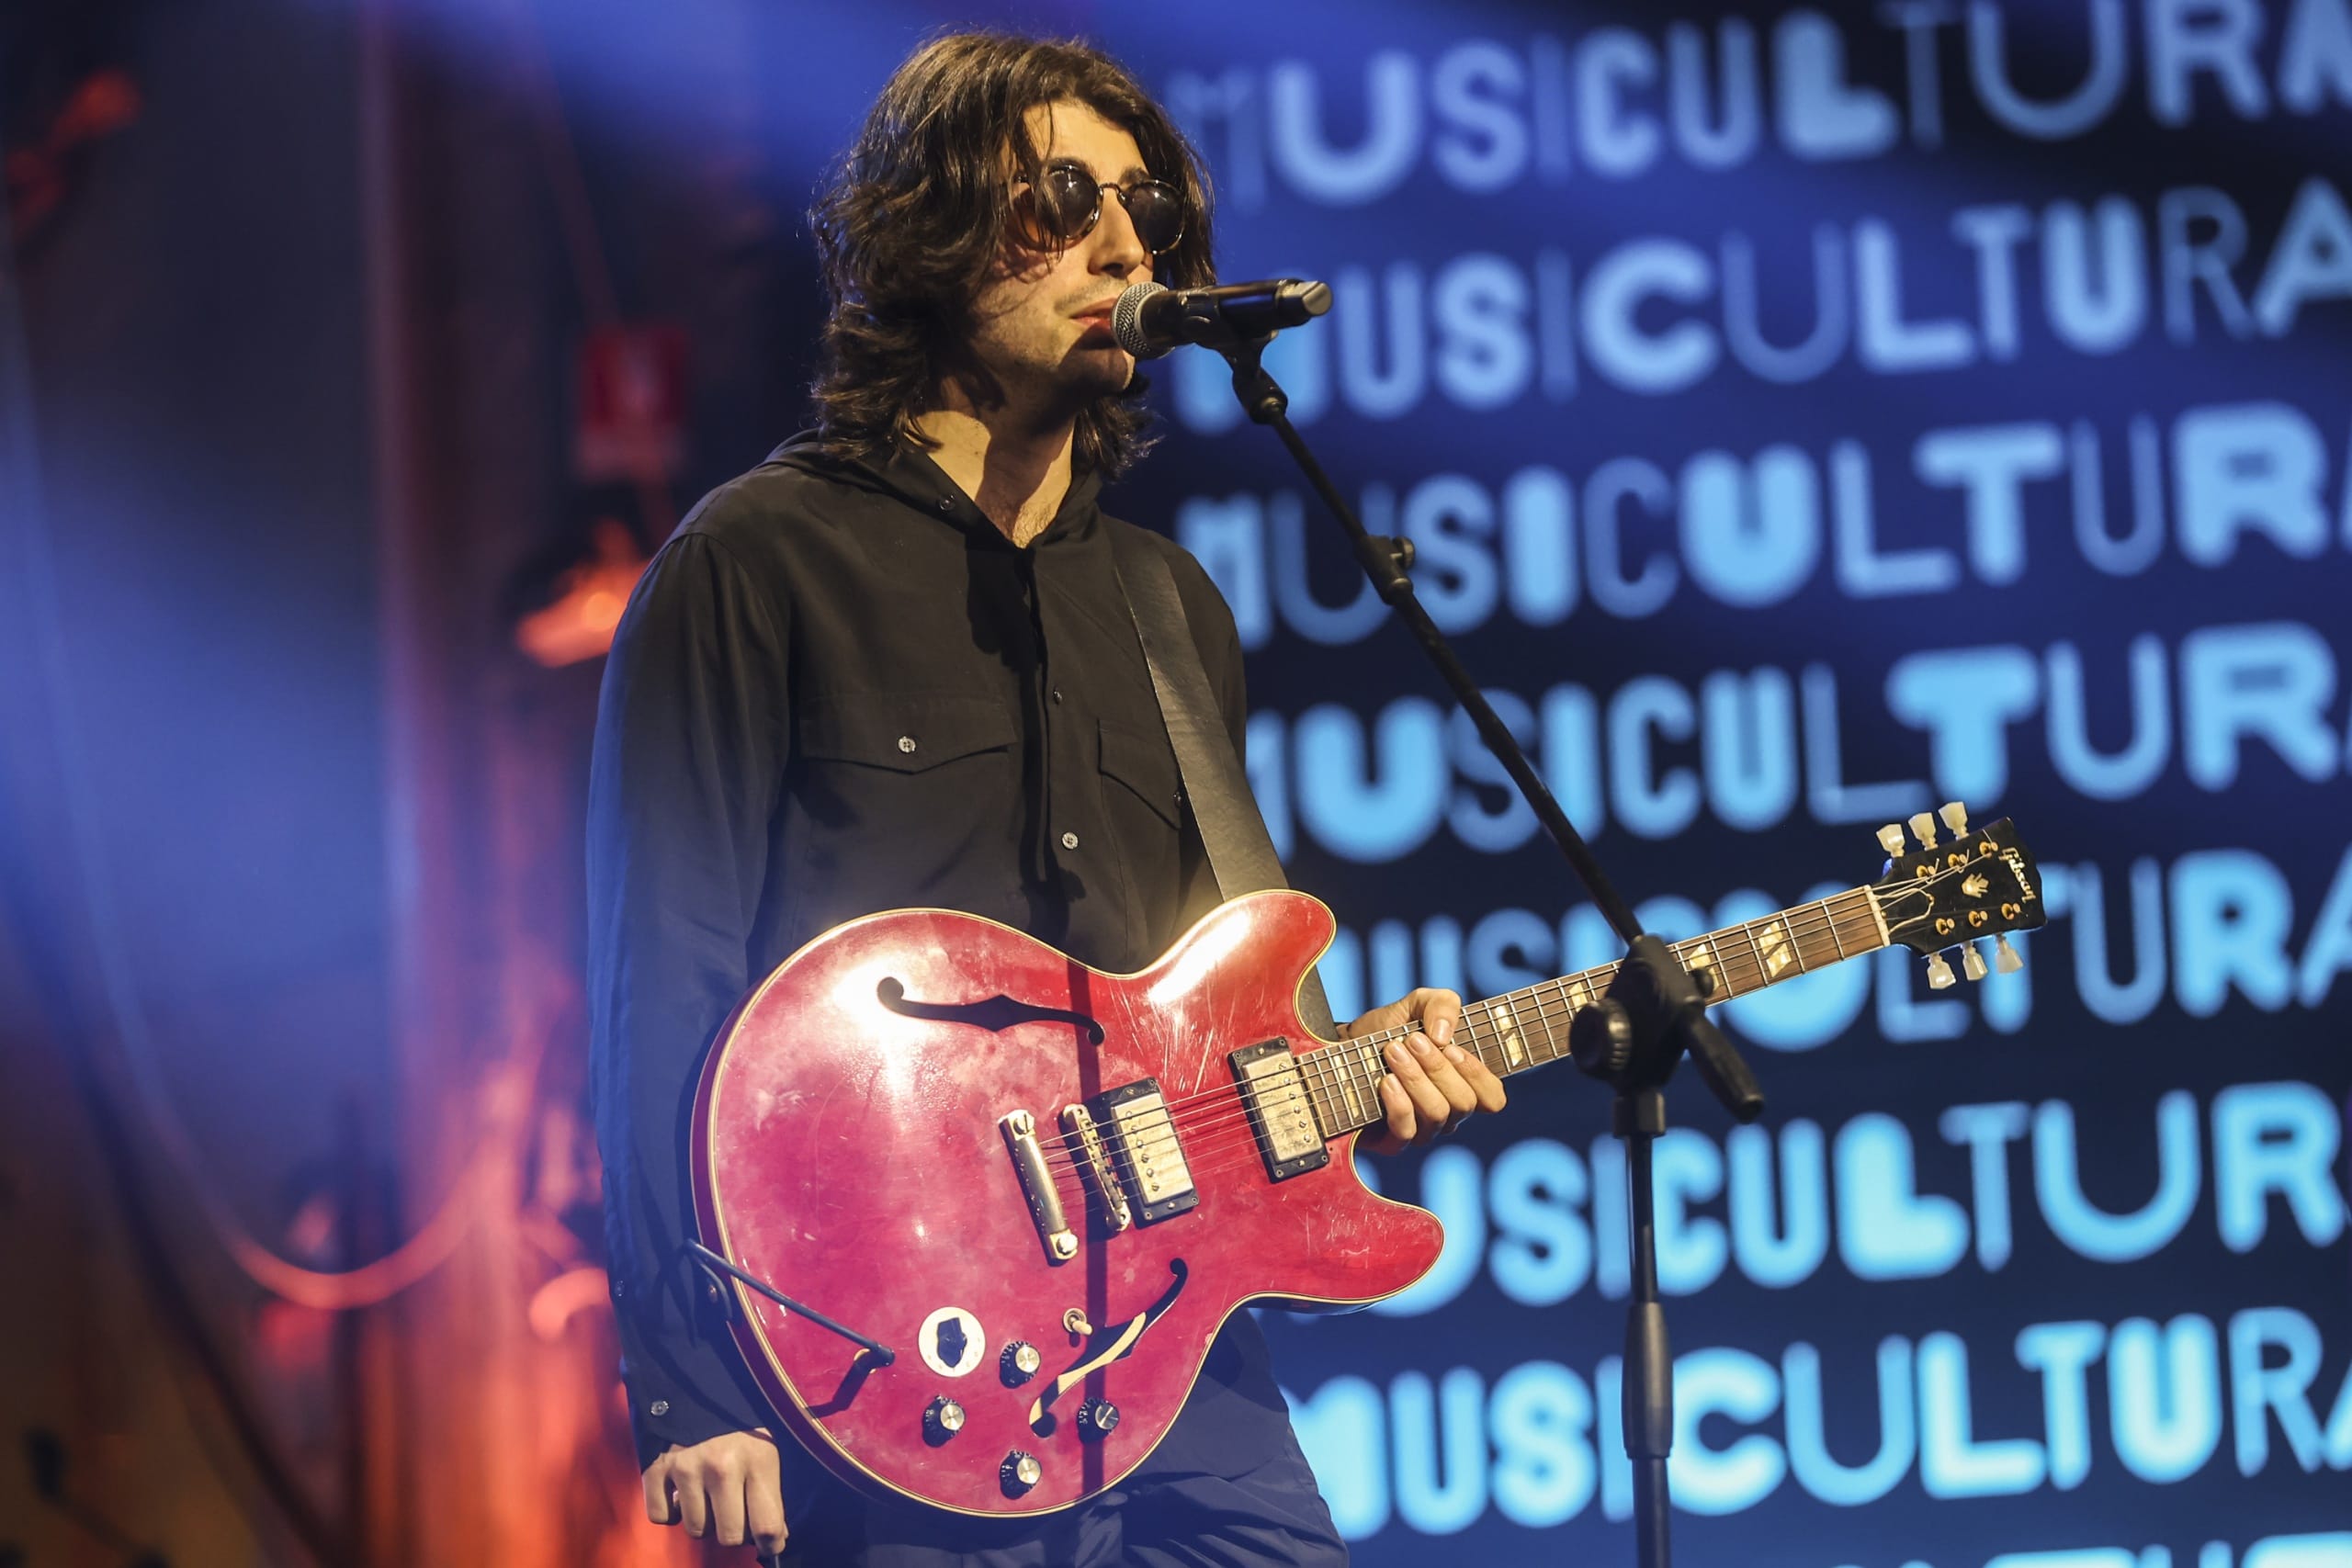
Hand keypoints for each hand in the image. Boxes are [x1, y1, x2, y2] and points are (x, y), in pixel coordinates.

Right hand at [643, 1427, 786, 1560]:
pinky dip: (671, 1512)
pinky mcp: (656, 1468)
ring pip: (696, 1530)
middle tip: (735, 1513)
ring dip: (704, 1520)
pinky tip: (682, 1493)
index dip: (771, 1544)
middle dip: (735, 1531)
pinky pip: (661, 1517)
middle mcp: (721, 1466)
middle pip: (729, 1536)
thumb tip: (775, 1538)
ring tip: (709, 1496)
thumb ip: (770, 1493)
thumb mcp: (767, 1449)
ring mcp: (686, 1468)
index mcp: (757, 1460)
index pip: (766, 1526)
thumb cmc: (741, 1424)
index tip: (770, 1544)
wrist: (699, 1383)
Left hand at [1344, 987, 1505, 1154]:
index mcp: (1463, 1085)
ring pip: (1437, 1114)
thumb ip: (1443, 1004)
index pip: (1493, 1098)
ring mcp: (1422, 1129)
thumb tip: (1444, 1036)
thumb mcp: (1418, 1003)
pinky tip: (1385, 1080)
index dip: (1477, 1075)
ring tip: (1393, 1051)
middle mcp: (1448, 1112)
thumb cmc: (1389, 1028)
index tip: (1451, 1047)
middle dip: (1438, 1067)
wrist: (1344, 1046)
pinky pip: (1407, 1131)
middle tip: (1412, 1040)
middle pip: (1463, 1103)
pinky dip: (1399, 1102)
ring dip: (1416, 1078)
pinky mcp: (1392, 1140)